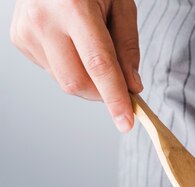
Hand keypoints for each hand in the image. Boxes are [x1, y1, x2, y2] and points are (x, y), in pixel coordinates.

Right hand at [10, 0, 142, 131]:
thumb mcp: (121, 4)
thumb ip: (127, 47)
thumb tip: (132, 86)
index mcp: (73, 7)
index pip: (99, 66)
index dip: (115, 98)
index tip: (126, 122)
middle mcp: (43, 20)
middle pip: (77, 83)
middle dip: (102, 93)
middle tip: (119, 83)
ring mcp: (26, 31)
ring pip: (64, 81)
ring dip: (87, 80)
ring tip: (90, 47)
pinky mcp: (19, 39)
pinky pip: (52, 71)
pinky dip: (70, 67)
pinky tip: (71, 43)